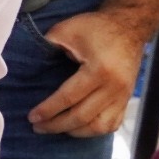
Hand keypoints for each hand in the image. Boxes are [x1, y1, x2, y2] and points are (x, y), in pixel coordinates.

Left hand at [30, 0, 158, 136]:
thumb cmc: (96, 27)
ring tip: (56, 129)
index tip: (32, 117)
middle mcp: (114, 88)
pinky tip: (78, 128)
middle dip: (57, 125)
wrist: (129, 26)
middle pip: (83, 116)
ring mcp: (123, 96)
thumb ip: (47, 46)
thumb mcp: (67, 30)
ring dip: (76, 131)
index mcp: (99, 70)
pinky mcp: (127, 99)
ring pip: (100, 126)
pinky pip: (113, 124)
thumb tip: (29, 63)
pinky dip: (94, 130)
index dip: (49, 110)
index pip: (69, 98)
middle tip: (38, 127)